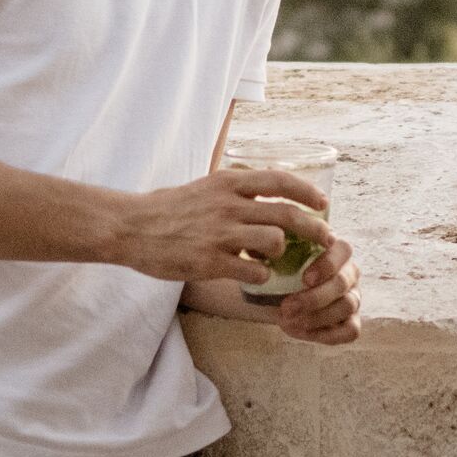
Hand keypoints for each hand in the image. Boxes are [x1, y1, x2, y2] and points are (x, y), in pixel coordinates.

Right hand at [116, 165, 327, 288]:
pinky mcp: (209, 261)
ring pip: (274, 242)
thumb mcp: (205, 187)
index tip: (323, 203)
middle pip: (287, 214)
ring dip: (281, 253)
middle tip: (325, 239)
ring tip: (273, 258)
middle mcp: (228, 204)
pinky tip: (255, 276)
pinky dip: (261, 276)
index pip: (281, 180)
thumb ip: (234, 189)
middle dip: (314, 229)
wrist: (131, 226)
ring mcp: (220, 234)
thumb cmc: (168, 208)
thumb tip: (265, 189)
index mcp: (228, 182)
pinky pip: (252, 271)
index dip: (308, 192)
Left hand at [270, 224, 362, 345]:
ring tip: (288, 321)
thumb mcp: (276, 258)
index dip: (327, 265)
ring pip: (348, 306)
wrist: (275, 298)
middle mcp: (349, 273)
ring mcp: (353, 298)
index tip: (304, 279)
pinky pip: (351, 330)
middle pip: (342, 283)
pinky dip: (325, 334)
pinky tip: (299, 331)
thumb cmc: (279, 273)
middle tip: (286, 307)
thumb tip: (260, 249)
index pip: (343, 250)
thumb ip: (274, 251)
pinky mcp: (351, 322)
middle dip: (314, 298)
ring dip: (317, 317)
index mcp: (335, 250)